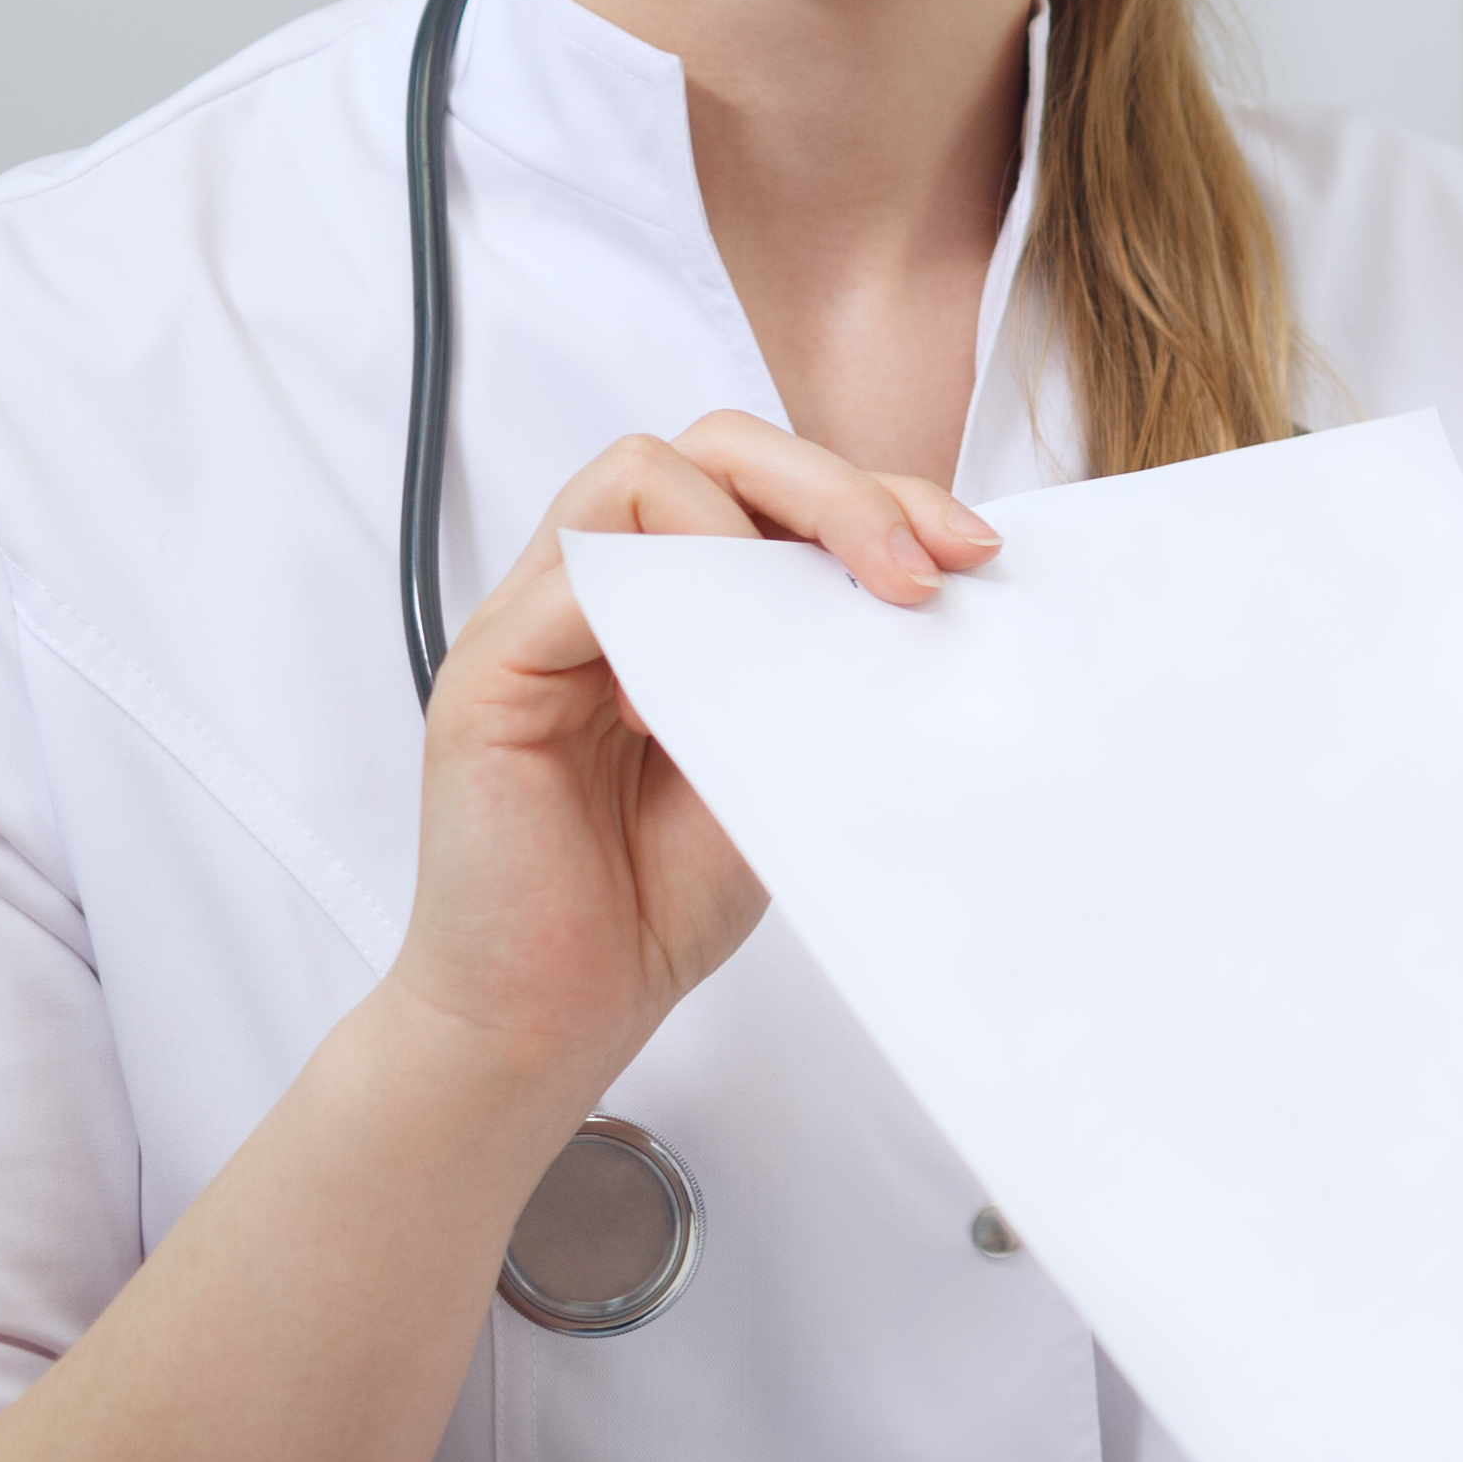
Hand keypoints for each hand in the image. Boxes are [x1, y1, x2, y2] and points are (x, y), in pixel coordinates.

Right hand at [389, 412, 992, 1112]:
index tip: (975, 552)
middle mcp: (606, 585)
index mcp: (683, 593)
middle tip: (917, 570)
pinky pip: (573, 583)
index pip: (778, 481)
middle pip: (712, 446)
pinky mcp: (487, 671)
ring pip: (638, 477)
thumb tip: (954, 594)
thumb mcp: (794, 758)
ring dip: (753, 526)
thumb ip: (835, 667)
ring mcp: (537, 619)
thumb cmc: (666, 893)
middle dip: (836, 488)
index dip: (883, 495)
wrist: (555, 1014)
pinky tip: (695, 697)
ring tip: (822, 616)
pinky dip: (657, 612)